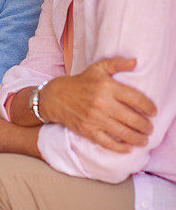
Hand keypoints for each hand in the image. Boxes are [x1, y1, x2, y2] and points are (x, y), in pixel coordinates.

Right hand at [40, 57, 156, 151]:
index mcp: (107, 87)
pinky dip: (121, 148)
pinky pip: (108, 143)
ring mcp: (95, 119)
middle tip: (150, 128)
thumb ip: (117, 63)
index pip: (136, 99)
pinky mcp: (88, 131)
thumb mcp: (97, 68)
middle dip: (146, 126)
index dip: (149, 107)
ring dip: (138, 139)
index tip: (153, 112)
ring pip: (124, 133)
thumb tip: (135, 61)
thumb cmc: (81, 82)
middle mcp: (102, 103)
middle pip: (133, 119)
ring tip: (143, 139)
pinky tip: (128, 147)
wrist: (56, 97)